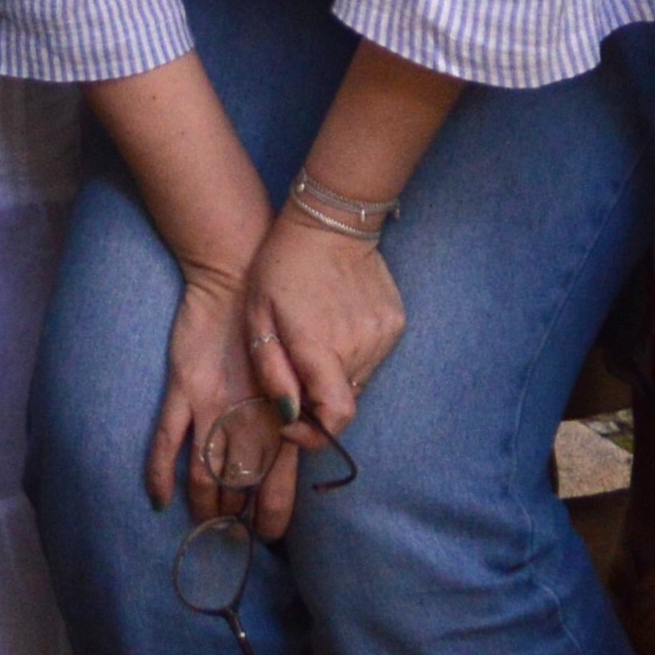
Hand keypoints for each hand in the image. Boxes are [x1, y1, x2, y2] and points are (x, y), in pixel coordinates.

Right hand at [146, 263, 299, 533]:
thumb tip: (309, 436)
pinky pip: (167, 441)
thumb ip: (302, 403)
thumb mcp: (300, 363)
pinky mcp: (184, 390)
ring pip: (205, 473)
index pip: (280, 481)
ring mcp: (213, 407)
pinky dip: (160, 474)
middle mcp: (249, 418)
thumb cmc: (277, 315)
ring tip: (204, 528)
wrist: (237, 270)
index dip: (274, 514)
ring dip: (204, 506)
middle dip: (238, 520)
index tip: (271, 538)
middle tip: (235, 545)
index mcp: (282, 415)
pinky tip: (160, 500)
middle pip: (241, 486)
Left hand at [238, 204, 406, 447]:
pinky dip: (353, 354)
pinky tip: (337, 324)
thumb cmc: (281, 268)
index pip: (335, 418)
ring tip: (316, 339)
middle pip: (343, 402)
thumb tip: (290, 416)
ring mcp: (383, 334)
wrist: (330, 221)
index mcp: (320, 346)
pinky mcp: (396, 323)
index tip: (291, 421)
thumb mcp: (257, 319)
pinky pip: (373, 358)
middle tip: (295, 369)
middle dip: (316, 399)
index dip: (314, 434)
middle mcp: (359, 345)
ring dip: (335, 376)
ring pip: (359, 381)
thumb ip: (272, 373)